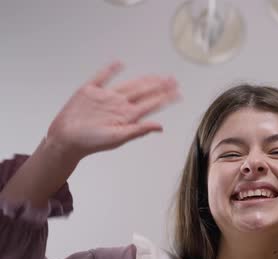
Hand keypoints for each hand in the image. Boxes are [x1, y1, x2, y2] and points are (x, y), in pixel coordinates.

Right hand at [45, 62, 179, 161]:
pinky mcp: (90, 91)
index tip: (178, 94)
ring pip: (129, 84)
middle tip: (174, 81)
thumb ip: (139, 130)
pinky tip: (119, 63)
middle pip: (143, 92)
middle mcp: (119, 104)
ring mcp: (106, 97)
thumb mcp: (118, 137)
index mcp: (127, 116)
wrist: (66, 139)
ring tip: (158, 76)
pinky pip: (101, 77)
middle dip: (159, 87)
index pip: (151, 104)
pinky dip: (110, 69)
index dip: (165, 98)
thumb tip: (160, 126)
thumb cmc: (91, 142)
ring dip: (144, 80)